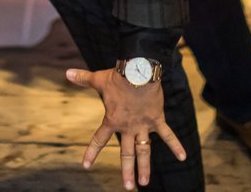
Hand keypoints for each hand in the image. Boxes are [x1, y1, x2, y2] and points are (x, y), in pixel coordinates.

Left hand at [65, 67, 185, 190]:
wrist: (138, 71)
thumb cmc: (118, 76)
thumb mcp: (98, 79)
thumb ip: (83, 78)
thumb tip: (67, 72)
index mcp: (112, 120)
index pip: (99, 139)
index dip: (91, 152)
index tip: (85, 166)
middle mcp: (127, 127)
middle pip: (126, 153)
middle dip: (127, 171)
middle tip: (128, 187)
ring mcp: (143, 125)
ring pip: (144, 151)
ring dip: (145, 167)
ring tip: (145, 182)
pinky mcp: (156, 119)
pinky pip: (168, 135)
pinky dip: (176, 145)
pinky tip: (183, 157)